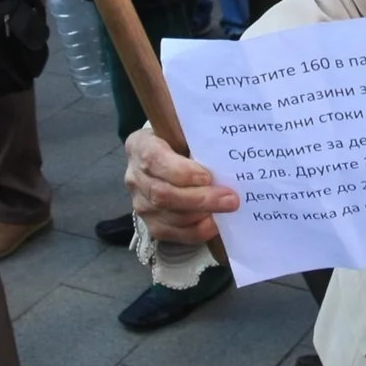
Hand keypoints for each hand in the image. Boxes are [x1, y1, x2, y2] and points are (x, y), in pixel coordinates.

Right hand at [125, 126, 238, 244]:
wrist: (168, 160)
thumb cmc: (180, 142)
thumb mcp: (183, 131)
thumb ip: (196, 137)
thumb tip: (224, 146)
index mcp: (140, 146)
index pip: (154, 160)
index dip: (181, 171)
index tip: (207, 176)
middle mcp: (135, 177)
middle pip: (163, 194)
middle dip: (200, 198)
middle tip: (230, 198)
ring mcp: (141, 204)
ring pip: (170, 216)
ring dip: (202, 215)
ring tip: (227, 209)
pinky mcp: (152, 224)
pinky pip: (174, 234)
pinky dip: (198, 231)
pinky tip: (216, 223)